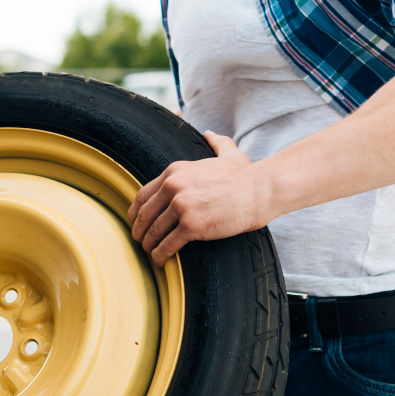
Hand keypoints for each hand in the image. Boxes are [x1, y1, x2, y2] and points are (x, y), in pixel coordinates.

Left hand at [127, 131, 270, 265]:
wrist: (258, 191)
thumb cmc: (244, 177)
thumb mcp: (228, 154)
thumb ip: (217, 143)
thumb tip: (210, 134)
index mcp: (174, 171)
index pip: (143, 194)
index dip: (136, 212)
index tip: (137, 223)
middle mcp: (173, 186)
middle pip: (144, 214)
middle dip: (139, 231)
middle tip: (141, 242)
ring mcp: (181, 206)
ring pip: (153, 232)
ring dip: (149, 246)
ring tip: (152, 254)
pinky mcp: (191, 225)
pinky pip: (167, 245)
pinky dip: (160, 255)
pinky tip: (161, 261)